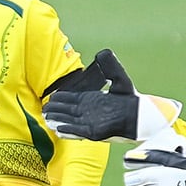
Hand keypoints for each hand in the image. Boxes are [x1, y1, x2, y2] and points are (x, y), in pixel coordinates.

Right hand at [43, 48, 180, 142]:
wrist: (141, 116)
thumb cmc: (132, 100)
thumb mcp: (120, 79)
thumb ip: (111, 66)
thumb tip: (102, 52)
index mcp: (92, 100)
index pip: (72, 99)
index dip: (61, 99)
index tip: (51, 97)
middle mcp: (89, 112)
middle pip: (67, 110)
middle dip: (55, 110)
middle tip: (44, 109)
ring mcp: (91, 123)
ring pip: (69, 121)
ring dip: (58, 119)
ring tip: (46, 118)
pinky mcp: (95, 133)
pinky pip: (78, 131)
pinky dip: (68, 130)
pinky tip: (58, 128)